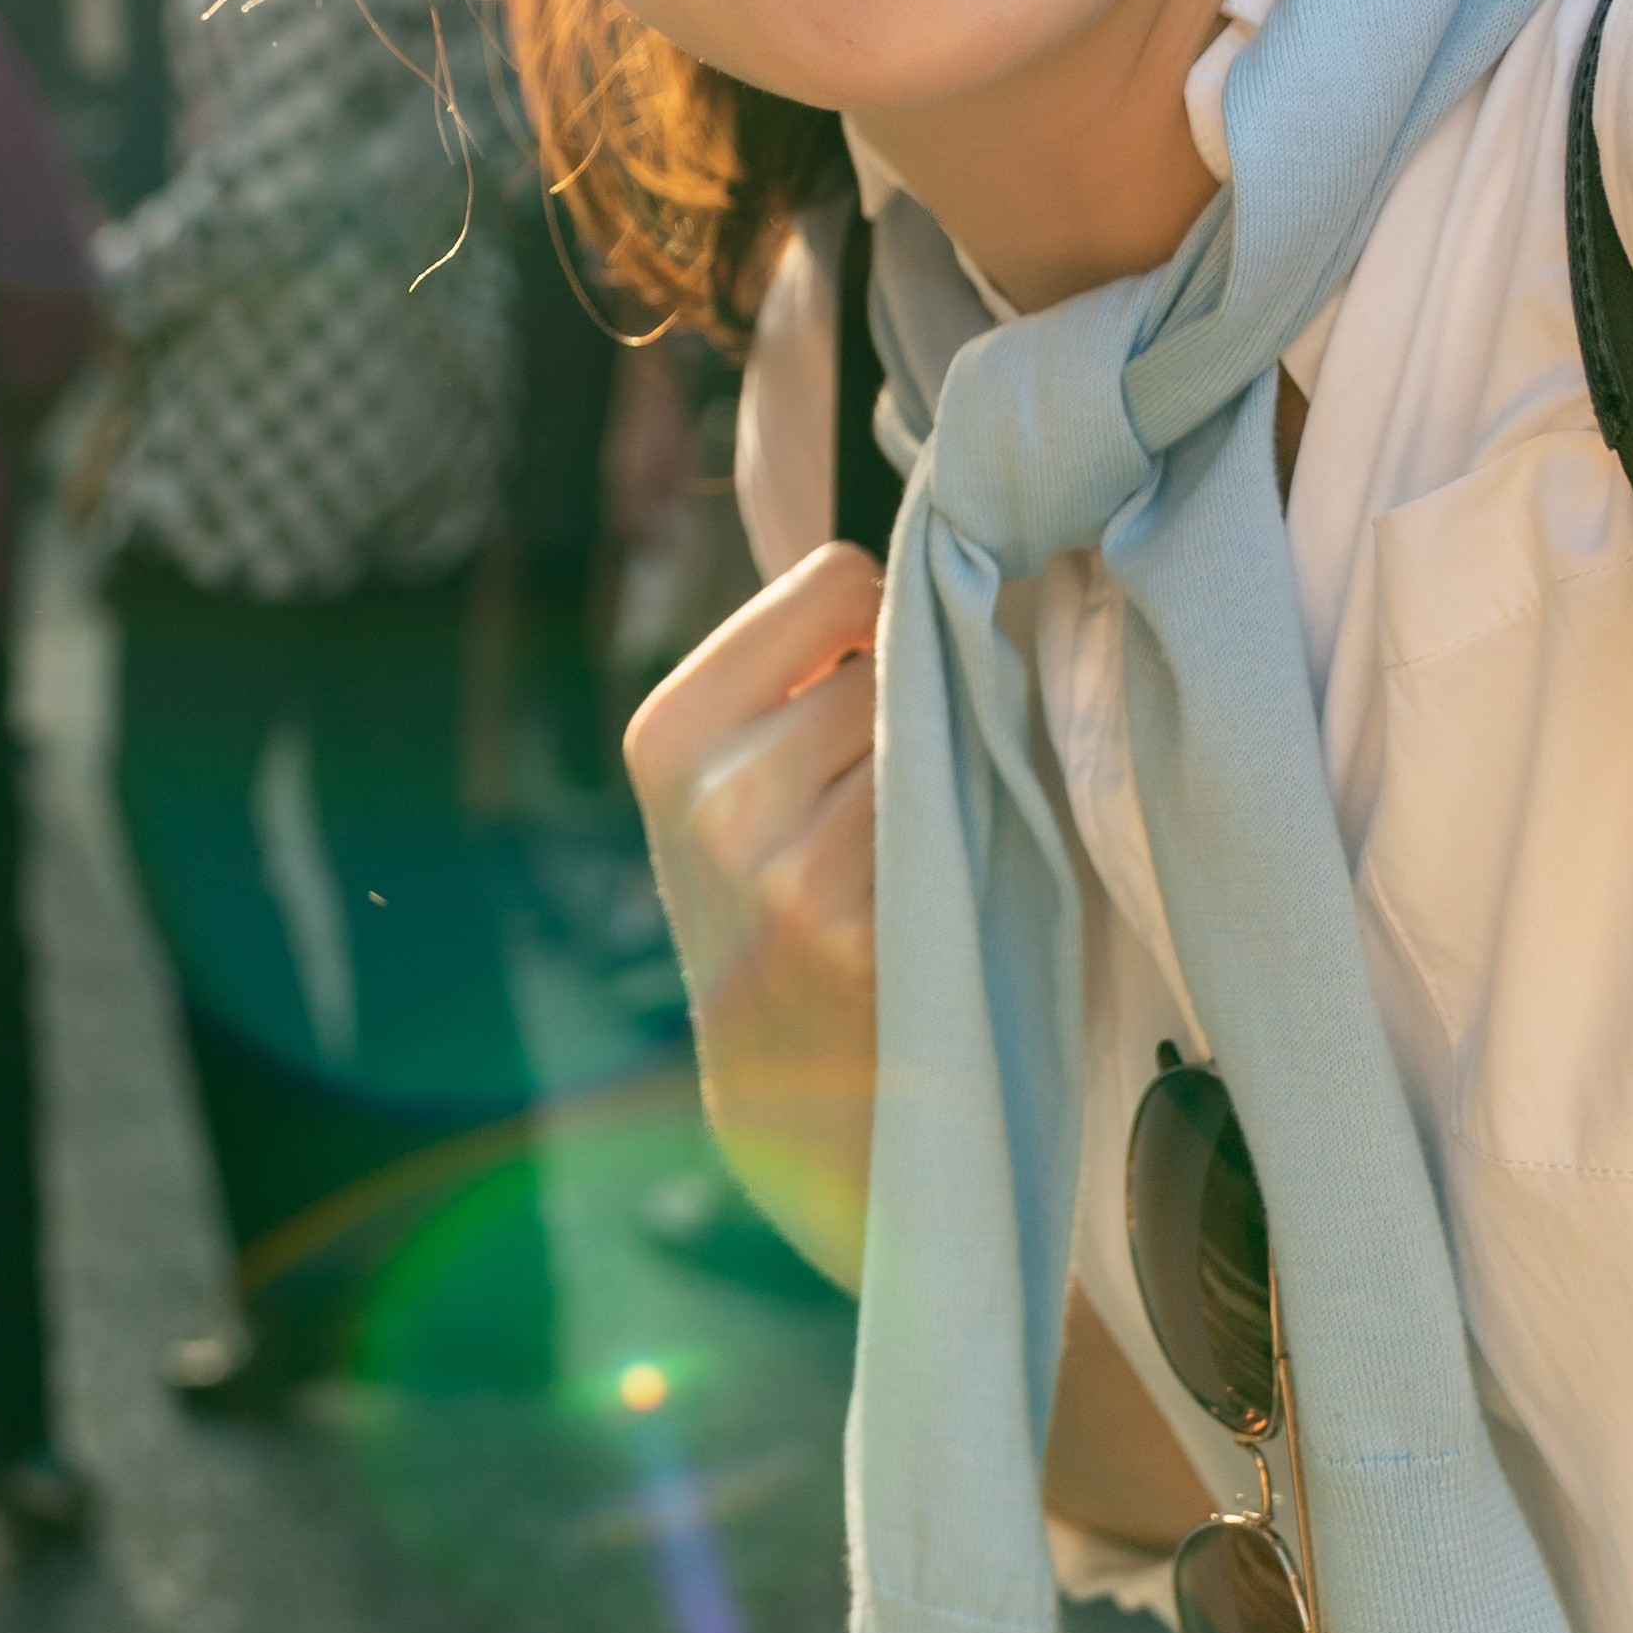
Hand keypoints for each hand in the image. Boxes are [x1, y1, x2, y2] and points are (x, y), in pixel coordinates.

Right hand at [623, 539, 883, 1288]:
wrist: (794, 1108)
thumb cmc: (793, 911)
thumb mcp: (736, 785)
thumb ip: (795, 673)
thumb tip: (948, 524)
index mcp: (667, 729)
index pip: (834, 577)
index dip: (878, 632)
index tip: (865, 703)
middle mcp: (708, 788)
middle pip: (895, 651)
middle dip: (909, 710)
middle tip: (883, 809)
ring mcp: (777, 859)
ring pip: (931, 726)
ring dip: (943, 775)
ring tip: (902, 860)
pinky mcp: (849, 926)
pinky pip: (955, 807)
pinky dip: (965, 837)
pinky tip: (924, 902)